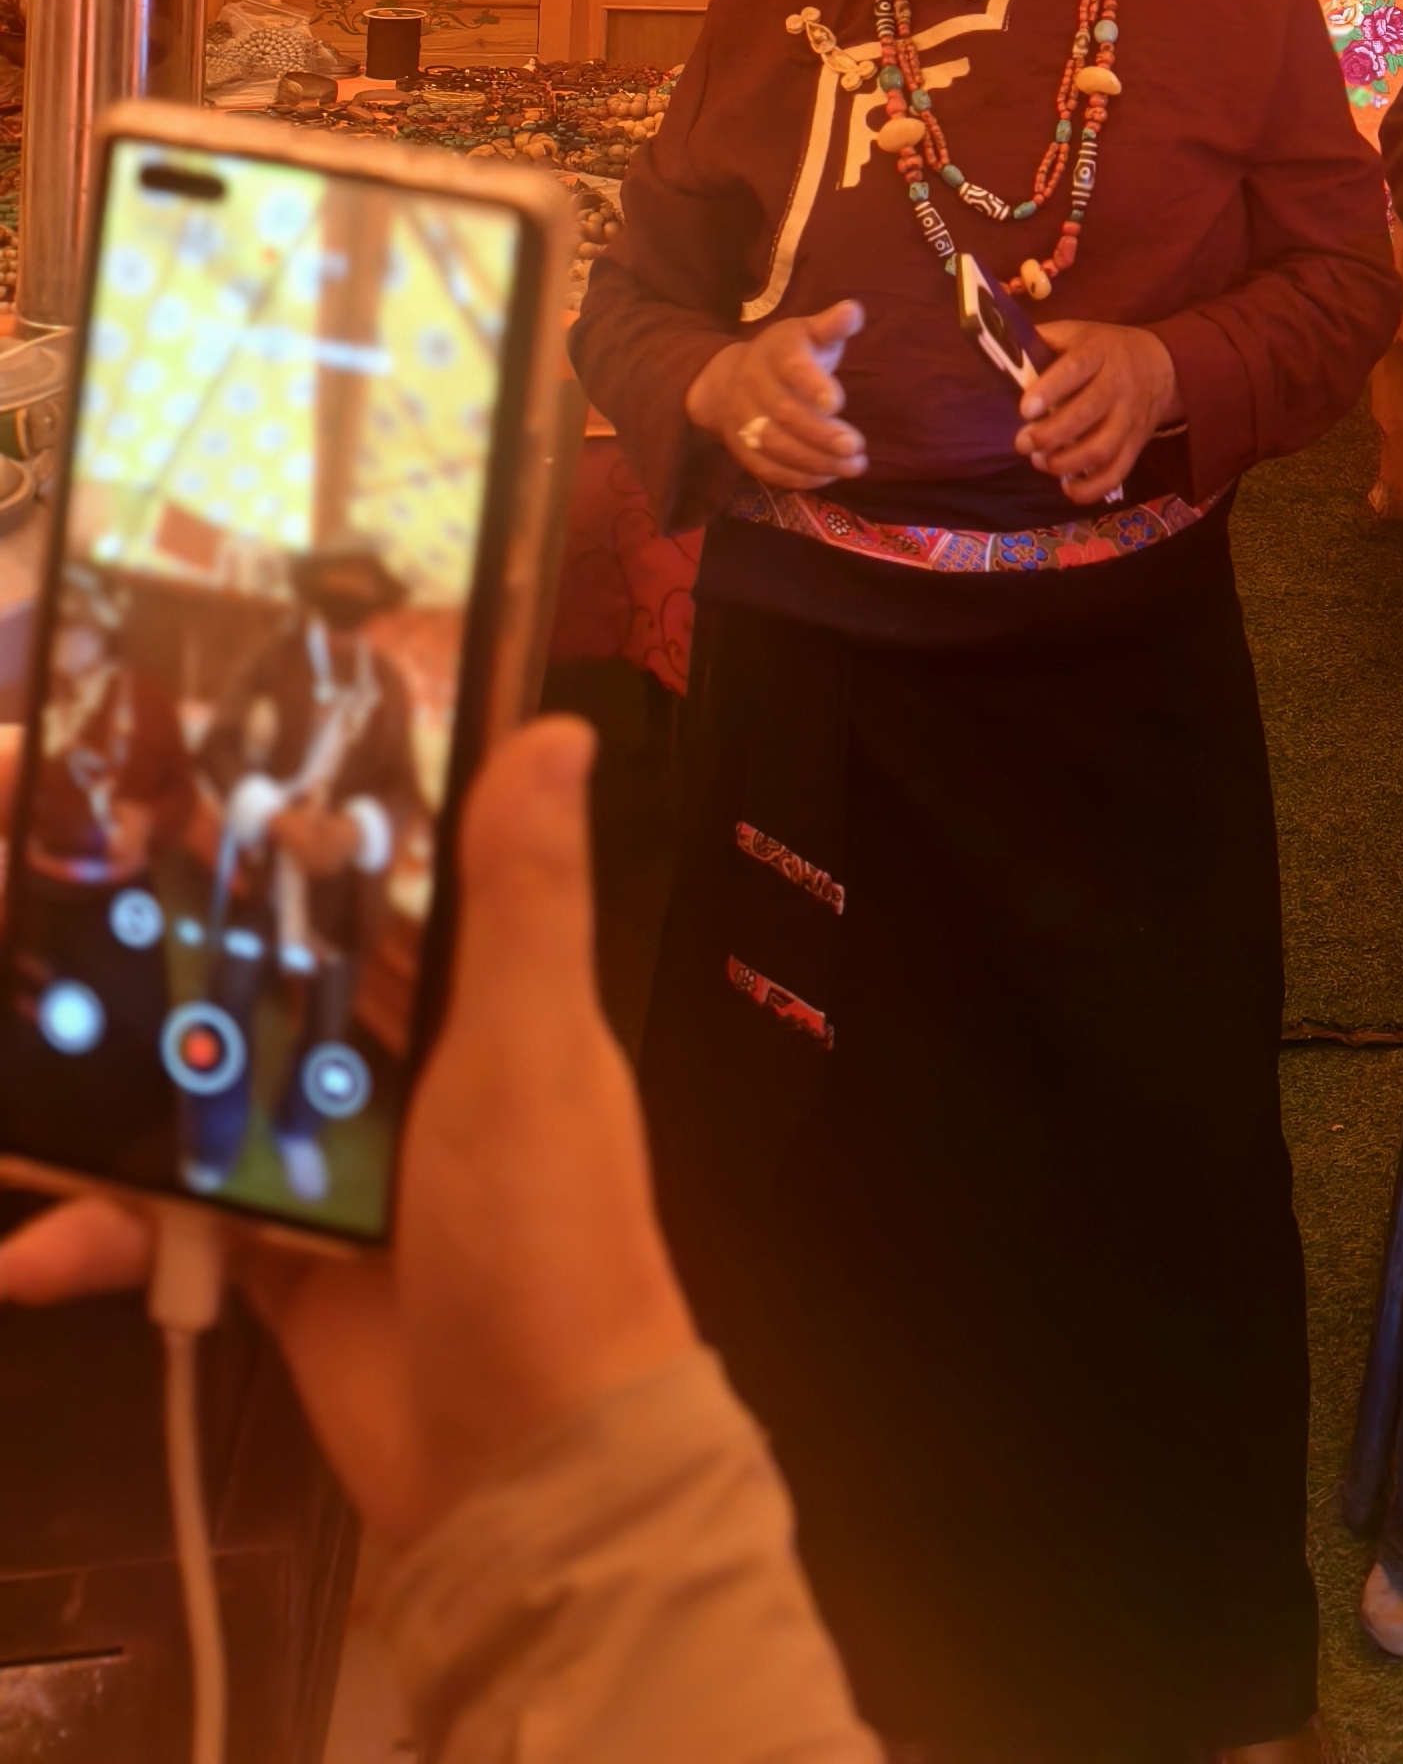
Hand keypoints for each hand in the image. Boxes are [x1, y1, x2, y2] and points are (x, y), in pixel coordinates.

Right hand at [0, 719, 697, 1553]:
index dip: (290, 826)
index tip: (178, 768)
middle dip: (161, 952)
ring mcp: (337, 1161)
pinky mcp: (281, 1259)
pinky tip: (33, 1247)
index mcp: (480, 994)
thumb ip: (527, 901)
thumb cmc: (543, 1236)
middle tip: (35, 914)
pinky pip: (173, 1223)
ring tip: (12, 1079)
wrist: (521, 1466)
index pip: (376, 881)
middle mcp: (408, 1061)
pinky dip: (105, 1233)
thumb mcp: (533, 1050)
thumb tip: (557, 729)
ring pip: (203, 1093)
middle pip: (268, 979)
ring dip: (105, 1095)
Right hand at [685, 301, 866, 488]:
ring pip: (774, 445)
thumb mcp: (808, 332)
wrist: (731, 377)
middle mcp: (752, 384)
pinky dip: (797, 477)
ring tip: (854, 466)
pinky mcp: (741, 447)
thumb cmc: (788, 354)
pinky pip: (765, 467)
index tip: (837, 403)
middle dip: (821, 434)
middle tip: (855, 446)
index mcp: (774, 350)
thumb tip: (852, 311)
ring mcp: (742, 418)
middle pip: (783, 413)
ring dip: (815, 461)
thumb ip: (831, 326)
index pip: (790, 367)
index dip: (812, 384)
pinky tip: (829, 475)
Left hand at [1015, 319, 1178, 506]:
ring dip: (1066, 462)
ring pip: (1102, 448)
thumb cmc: (1105, 348)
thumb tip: (1003, 353)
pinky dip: (1092, 487)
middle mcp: (1119, 385)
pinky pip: (1118, 472)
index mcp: (1099, 353)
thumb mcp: (1076, 332)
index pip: (1076, 368)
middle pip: (1087, 413)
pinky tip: (1067, 487)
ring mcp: (1130, 418)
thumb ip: (1042, 341)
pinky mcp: (1137, 444)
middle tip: (1023, 443)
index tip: (1024, 409)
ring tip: (1040, 461)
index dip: (1050, 390)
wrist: (1160, 364)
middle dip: (1050, 434)